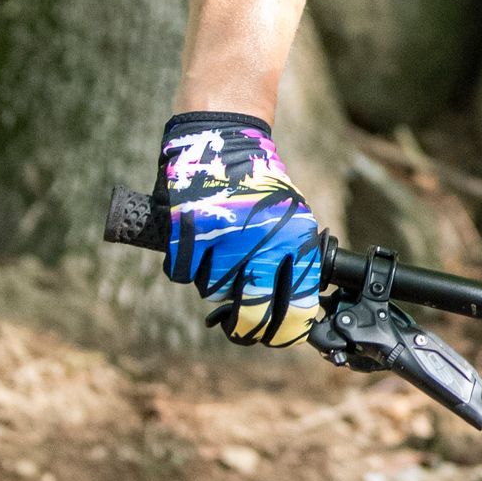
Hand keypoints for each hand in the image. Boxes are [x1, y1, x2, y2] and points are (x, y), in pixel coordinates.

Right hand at [155, 112, 321, 346]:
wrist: (223, 143)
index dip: (285, 330)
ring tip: (219, 260)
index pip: (294, 307)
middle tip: (243, 328)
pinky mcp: (186, 234)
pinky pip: (182, 273)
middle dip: (247, 326)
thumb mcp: (295, 221)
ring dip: (215, 285)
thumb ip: (297, 263)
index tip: (279, 337)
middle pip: (252, 311)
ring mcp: (221, 241)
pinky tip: (195, 246)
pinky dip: (185, 265)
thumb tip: (299, 312)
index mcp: (292, 243)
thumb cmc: (260, 188)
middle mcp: (259, 245)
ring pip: (214, 293)